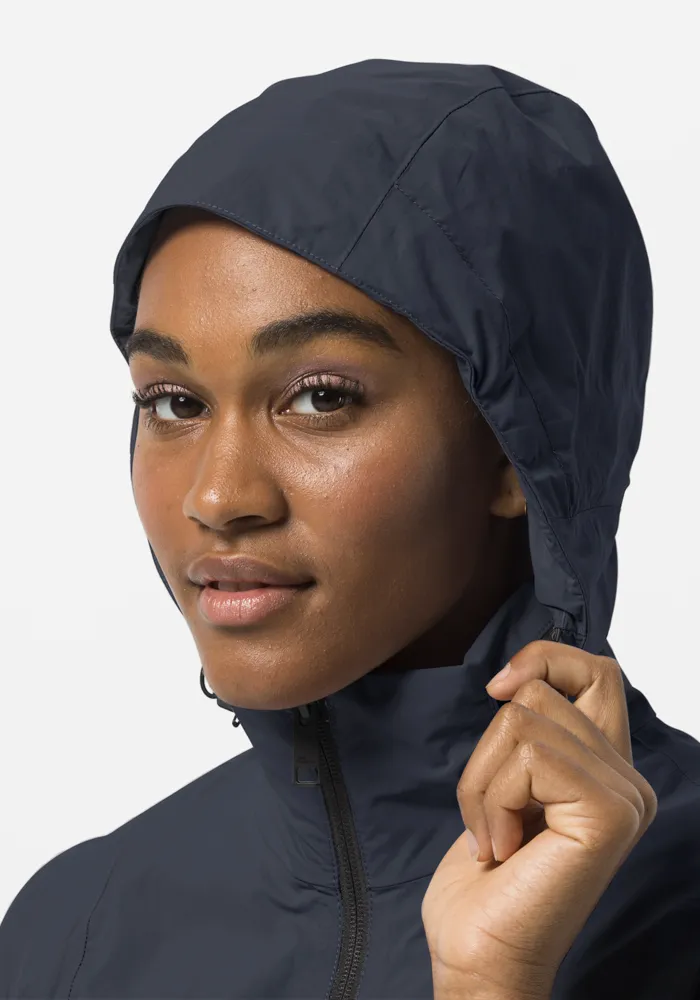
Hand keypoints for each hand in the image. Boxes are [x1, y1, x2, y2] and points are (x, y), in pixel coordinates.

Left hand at [421, 640, 657, 999]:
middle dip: (488, 747)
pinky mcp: (609, 813)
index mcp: (608, 770)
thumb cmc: (484, 879)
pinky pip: (528, 757)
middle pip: (542, 693)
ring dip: (482, 781)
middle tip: (492, 812)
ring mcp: (625, 797)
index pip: (596, 670)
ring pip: (523, 721)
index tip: (497, 691)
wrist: (479, 954)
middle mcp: (629, 781)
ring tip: (496, 836)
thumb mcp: (504, 780)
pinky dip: (491, 797)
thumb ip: (532, 732)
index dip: (543, 660)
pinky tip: (503, 848)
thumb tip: (519, 675)